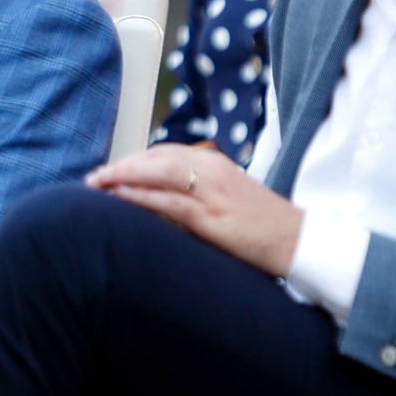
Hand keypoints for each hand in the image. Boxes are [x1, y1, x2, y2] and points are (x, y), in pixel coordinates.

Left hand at [87, 144, 303, 277]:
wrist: (300, 242)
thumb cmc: (265, 226)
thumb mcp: (229, 200)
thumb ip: (198, 195)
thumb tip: (159, 204)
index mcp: (216, 164)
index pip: (164, 153)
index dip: (134, 161)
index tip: (111, 171)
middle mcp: (213, 171)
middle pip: (156, 158)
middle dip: (123, 166)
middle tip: (94, 177)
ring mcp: (213, 193)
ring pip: (159, 174)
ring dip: (124, 177)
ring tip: (97, 184)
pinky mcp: (214, 219)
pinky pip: (170, 203)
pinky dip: (142, 197)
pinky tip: (121, 199)